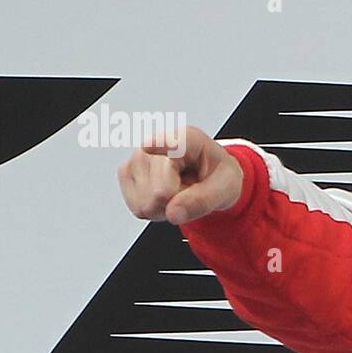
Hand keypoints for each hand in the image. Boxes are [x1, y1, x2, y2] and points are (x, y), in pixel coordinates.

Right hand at [117, 125, 243, 224]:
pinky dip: (154, 210)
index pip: (170, 143)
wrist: (208, 177)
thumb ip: (202, 201)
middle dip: (177, 202)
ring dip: (166, 208)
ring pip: (146, 204)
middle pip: (159, 192)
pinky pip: (137, 208)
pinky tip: (165, 197)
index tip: (148, 146)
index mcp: (188, 139)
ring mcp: (138, 157)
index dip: (158, 146)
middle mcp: (157, 143)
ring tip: (180, 193)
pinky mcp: (126, 172)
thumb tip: (173, 213)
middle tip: (191, 192)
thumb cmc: (217, 176)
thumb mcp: (225, 189)